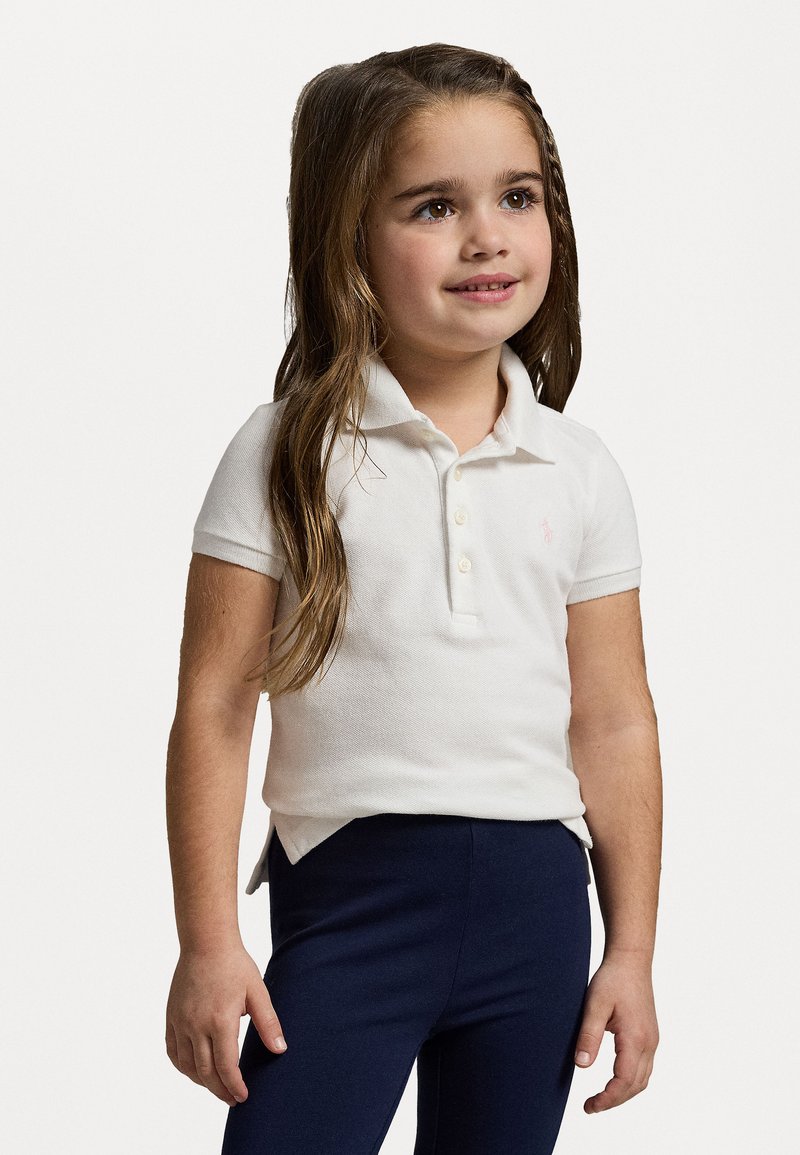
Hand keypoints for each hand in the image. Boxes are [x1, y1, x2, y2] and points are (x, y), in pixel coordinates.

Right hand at [165, 943, 287, 1106]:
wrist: (206, 943)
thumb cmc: (234, 965)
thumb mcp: (257, 991)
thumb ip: (268, 1023)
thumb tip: (280, 1049)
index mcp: (220, 1021)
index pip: (226, 1066)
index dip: (234, 1086)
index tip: (243, 1096)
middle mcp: (196, 1025)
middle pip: (205, 1072)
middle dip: (220, 1090)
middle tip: (233, 1099)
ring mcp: (181, 1022)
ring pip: (186, 1066)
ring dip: (201, 1082)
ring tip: (217, 1086)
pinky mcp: (171, 1017)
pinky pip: (172, 1051)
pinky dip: (183, 1067)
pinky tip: (194, 1070)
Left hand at [573, 950, 658, 1112]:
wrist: (631, 960)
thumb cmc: (612, 979)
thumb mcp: (595, 1005)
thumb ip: (589, 1036)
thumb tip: (581, 1065)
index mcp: (635, 1038)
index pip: (623, 1081)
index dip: (607, 1098)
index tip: (589, 1106)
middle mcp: (648, 1043)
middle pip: (635, 1086)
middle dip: (614, 1101)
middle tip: (590, 1107)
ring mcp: (652, 1040)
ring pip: (642, 1080)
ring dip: (623, 1093)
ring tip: (600, 1099)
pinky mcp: (649, 1036)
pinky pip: (644, 1068)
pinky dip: (630, 1082)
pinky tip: (615, 1081)